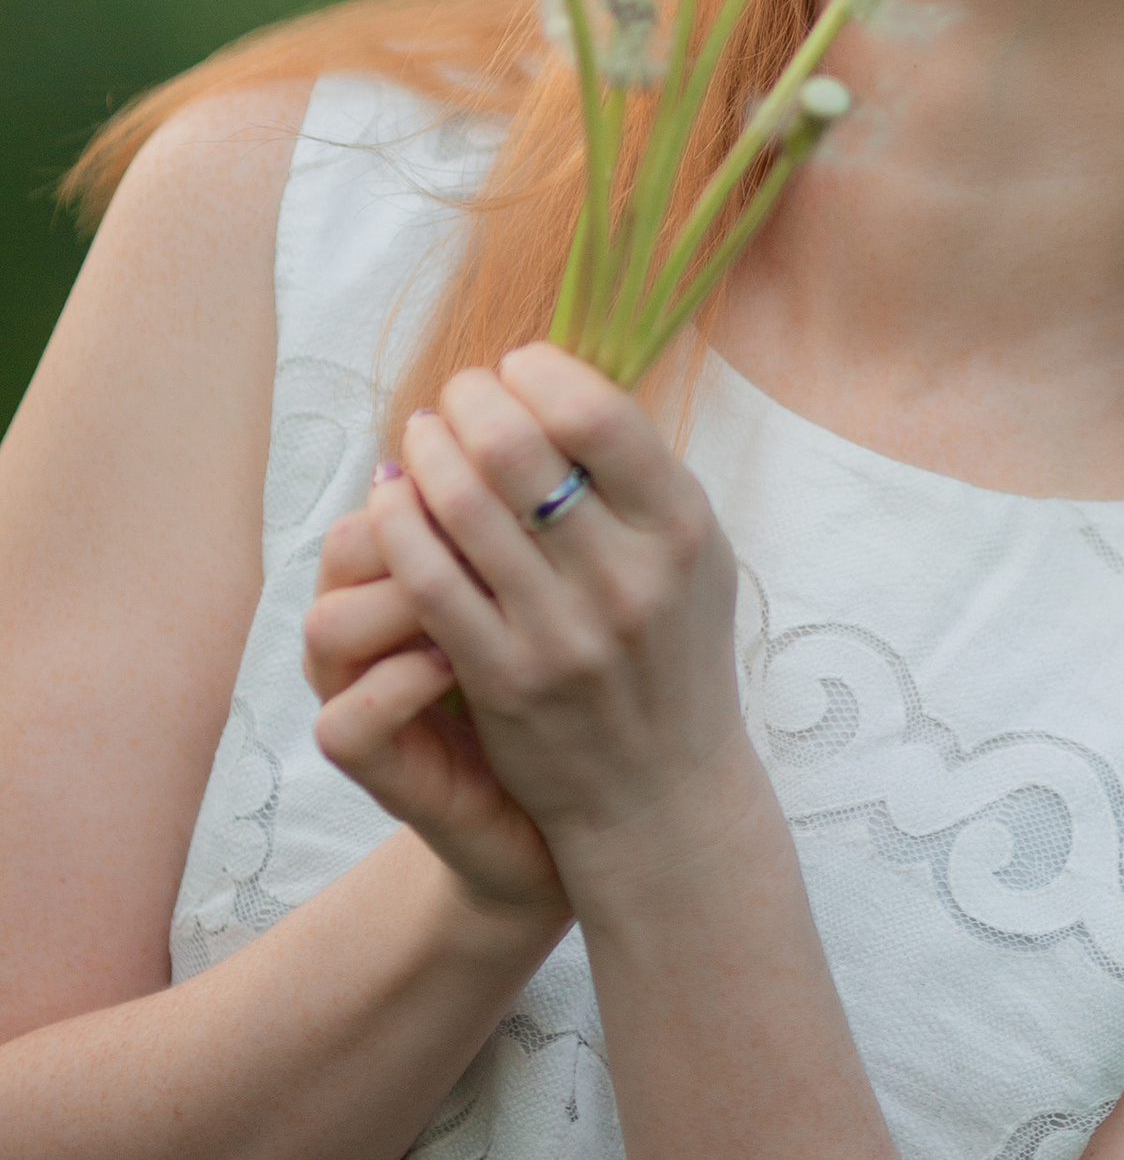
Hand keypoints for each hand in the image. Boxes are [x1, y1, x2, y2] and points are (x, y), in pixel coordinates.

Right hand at [304, 499, 565, 922]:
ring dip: (406, 599)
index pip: (392, 491)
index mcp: (411, 570)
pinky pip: (347, 720)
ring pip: (329, 623)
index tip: (541, 464)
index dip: (451, 466)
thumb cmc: (574, 681)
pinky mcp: (370, 766)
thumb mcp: (565, 589)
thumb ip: (550, 518)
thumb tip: (575, 415)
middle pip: (352, 541)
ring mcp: (359, 694)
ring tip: (489, 591)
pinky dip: (398, 685)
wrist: (589, 809)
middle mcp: (370, 625)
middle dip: (430, 520)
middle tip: (513, 515)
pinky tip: (455, 666)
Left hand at [347, 348, 749, 893]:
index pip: (598, 414)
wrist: (661, 791)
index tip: (517, 368)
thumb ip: (641, 475)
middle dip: (470, 402)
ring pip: (461, 507)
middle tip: (458, 397)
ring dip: (427, 453)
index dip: (540, 371)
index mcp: (681, 530)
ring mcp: (560, 633)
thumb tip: (558, 381)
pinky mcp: (502, 679)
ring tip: (423, 437)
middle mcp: (626, 579)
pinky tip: (393, 501)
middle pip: (517, 448)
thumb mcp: (693, 555)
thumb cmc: (672, 651)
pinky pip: (429, 580)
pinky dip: (399, 525)